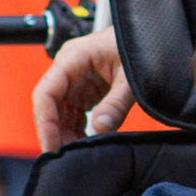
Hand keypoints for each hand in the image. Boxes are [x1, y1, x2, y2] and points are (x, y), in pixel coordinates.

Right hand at [33, 25, 135, 151]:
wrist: (150, 36)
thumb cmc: (140, 45)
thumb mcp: (131, 76)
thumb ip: (117, 102)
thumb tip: (100, 128)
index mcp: (73, 58)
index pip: (45, 94)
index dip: (45, 123)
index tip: (52, 146)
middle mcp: (68, 69)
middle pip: (49, 107)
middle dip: (55, 133)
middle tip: (64, 158)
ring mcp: (75, 80)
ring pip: (60, 113)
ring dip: (66, 134)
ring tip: (77, 156)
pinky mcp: (85, 90)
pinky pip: (73, 114)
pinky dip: (77, 131)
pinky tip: (85, 146)